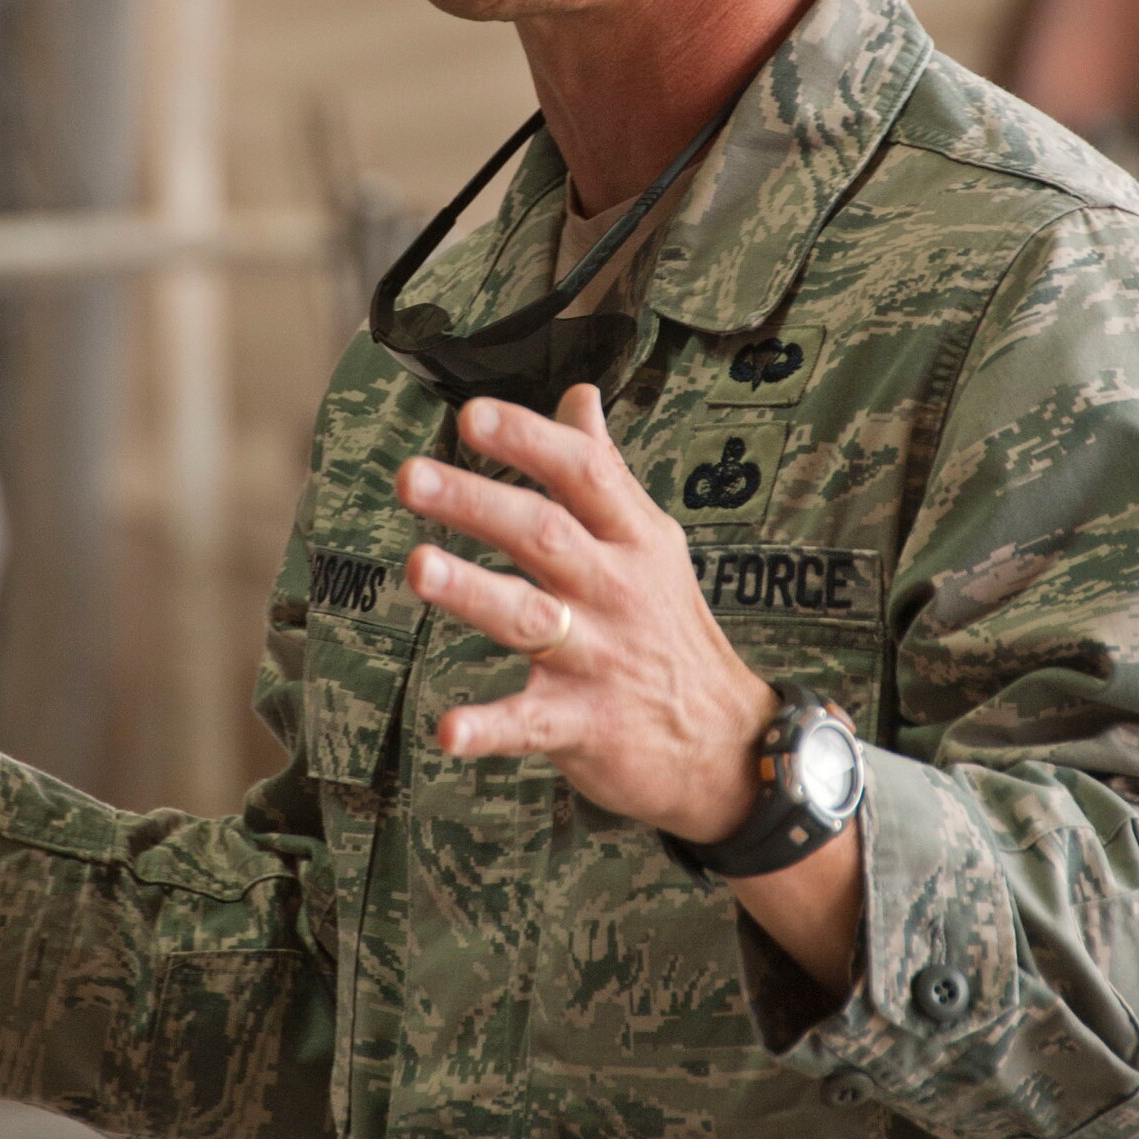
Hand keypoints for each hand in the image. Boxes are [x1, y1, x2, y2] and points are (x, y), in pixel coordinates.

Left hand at [395, 383, 776, 841]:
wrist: (726, 743)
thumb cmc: (669, 624)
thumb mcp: (650, 540)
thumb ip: (604, 469)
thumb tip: (579, 395)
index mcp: (632, 537)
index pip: (583, 472)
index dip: (528, 439)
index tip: (471, 415)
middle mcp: (616, 589)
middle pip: (544, 534)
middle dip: (477, 502)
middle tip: (412, 477)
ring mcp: (600, 657)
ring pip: (531, 617)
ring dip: (473, 592)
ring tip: (419, 568)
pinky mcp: (584, 724)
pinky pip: (530, 723)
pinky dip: (490, 728)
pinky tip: (448, 730)